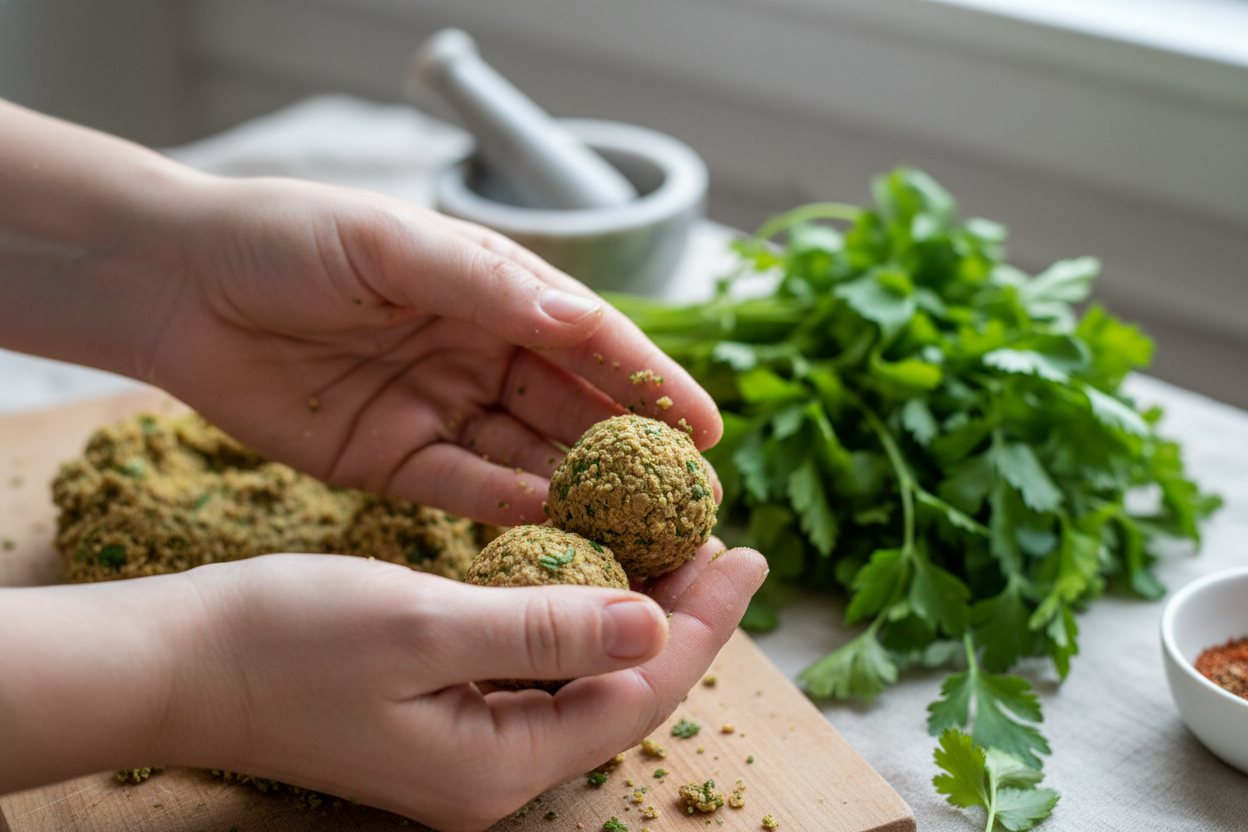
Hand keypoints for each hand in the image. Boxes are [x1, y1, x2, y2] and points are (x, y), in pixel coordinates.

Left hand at [116, 176, 718, 525]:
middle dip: (631, 454)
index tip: (708, 429)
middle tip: (686, 503)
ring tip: (633, 533)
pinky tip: (547, 527)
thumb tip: (581, 321)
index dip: (653, 384)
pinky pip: (461, 489)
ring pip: (527, 458)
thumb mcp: (390, 244)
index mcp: (493, 290)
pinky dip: (504, 510)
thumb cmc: (288, 238)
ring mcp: (440, 409)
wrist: (180, 284)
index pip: (591, 341)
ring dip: (578, 493)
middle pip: (572, 410)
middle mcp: (480, 352)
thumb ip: (484, 285)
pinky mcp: (392, 460)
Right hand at [151, 539, 765, 830]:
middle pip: (621, 690)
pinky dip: (575, 617)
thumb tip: (656, 625)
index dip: (704, 624)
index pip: (638, 692)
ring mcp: (467, 747)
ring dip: (633, 613)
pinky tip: (592, 569)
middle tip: (721, 541)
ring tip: (675, 548)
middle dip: (681, 618)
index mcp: (498, 763)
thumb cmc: (287, 641)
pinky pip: (537, 669)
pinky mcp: (443, 715)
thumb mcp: (426, 625)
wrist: (180, 663)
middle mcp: (493, 769)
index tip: (747, 553)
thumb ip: (546, 629)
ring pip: (583, 678)